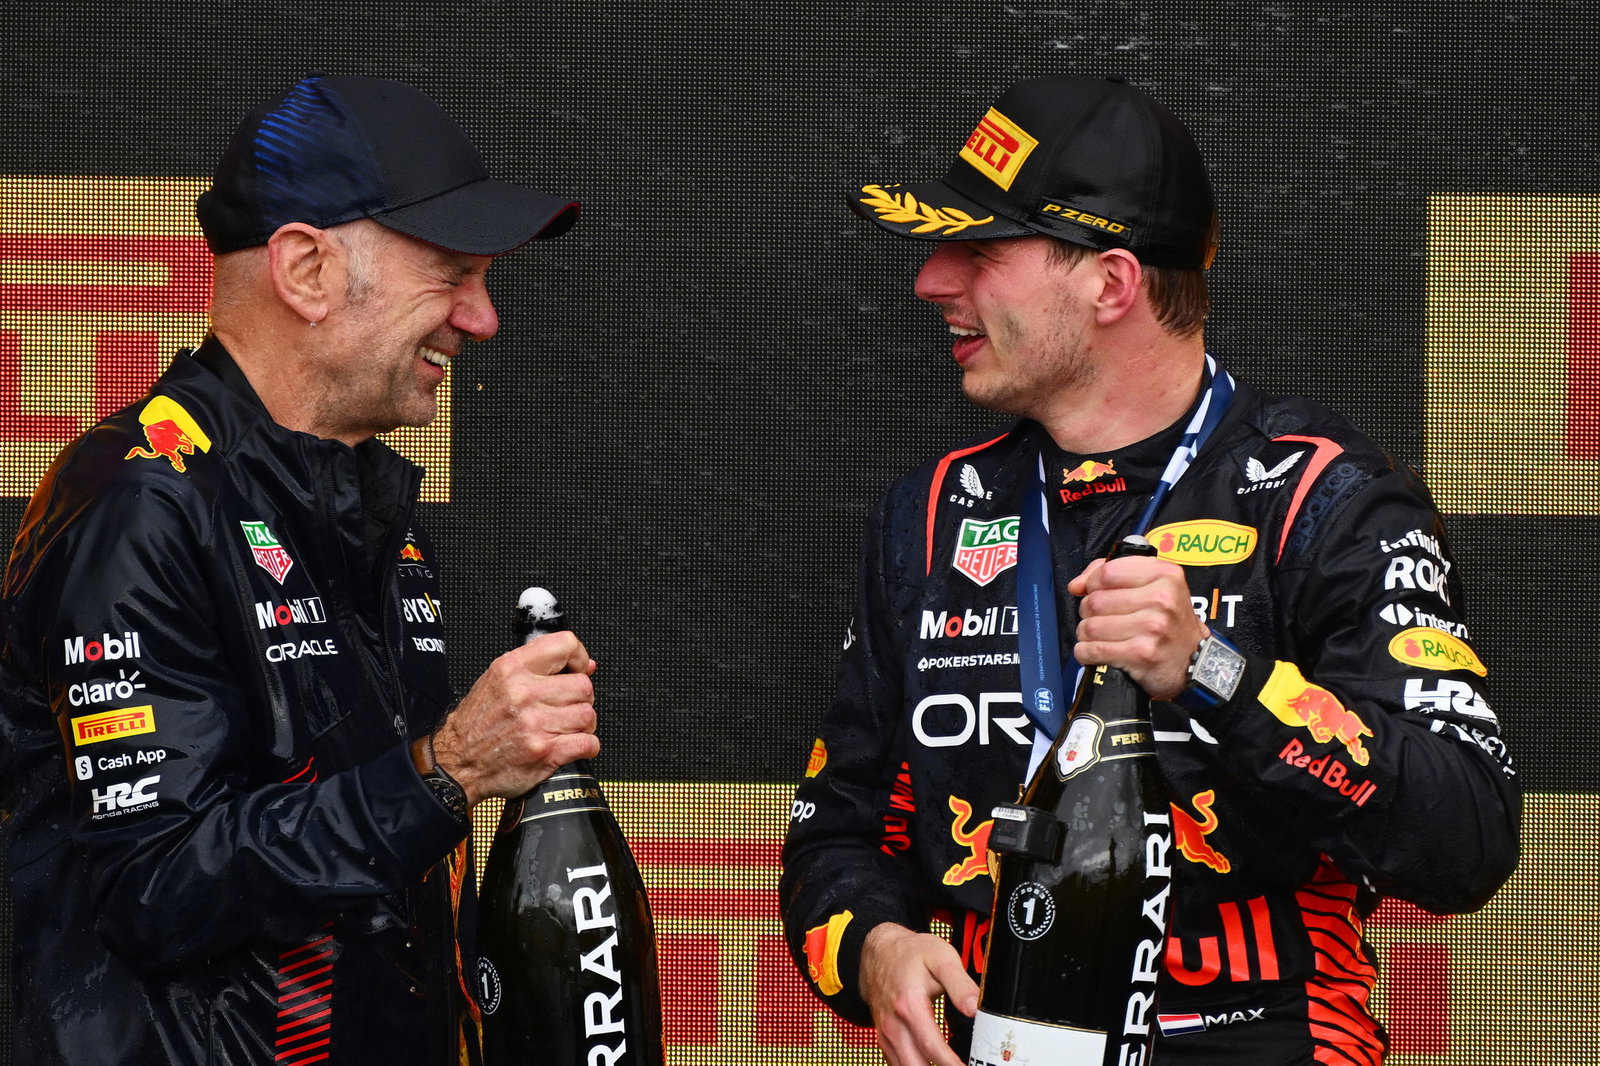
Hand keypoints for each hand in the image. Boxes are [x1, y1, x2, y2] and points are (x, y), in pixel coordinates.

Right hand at [426, 631, 598, 803]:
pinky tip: (572, 745)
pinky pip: (588, 743)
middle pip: (583, 686)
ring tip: (566, 728)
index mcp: (512, 670)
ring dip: (583, 724)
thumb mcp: (496, 681)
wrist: (457, 763)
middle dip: (581, 698)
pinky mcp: (545, 752)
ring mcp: (535, 724)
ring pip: (588, 715)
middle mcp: (524, 693)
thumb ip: (536, 668)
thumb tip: (584, 665)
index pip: (564, 645)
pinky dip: (588, 747)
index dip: (578, 656)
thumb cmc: (477, 724)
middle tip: (567, 707)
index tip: (579, 668)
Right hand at [859, 923, 977, 1065]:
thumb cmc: (911, 954)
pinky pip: (897, 1063)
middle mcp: (894, 1024)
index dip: (953, 1064)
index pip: (933, 1048)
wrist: (880, 951)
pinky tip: (931, 1063)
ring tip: (948, 1064)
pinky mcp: (884, 1038)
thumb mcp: (942, 958)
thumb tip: (975, 1009)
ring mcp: (886, 1033)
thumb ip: (961, 985)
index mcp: (910, 1006)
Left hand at [1067, 554, 1204, 699]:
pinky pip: (1094, 650)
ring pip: (1090, 626)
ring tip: (1099, 636)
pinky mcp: (1142, 654)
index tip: (1093, 591)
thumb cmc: (1169, 622)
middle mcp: (1162, 599)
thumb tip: (1076, 585)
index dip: (1092, 583)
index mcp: (1165, 575)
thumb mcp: (1156, 586)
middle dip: (1088, 612)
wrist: (1194, 661)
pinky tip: (1095, 652)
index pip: (1107, 572)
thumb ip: (1114, 574)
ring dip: (1086, 634)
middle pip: (1095, 600)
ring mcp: (1153, 627)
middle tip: (1100, 619)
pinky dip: (1086, 653)